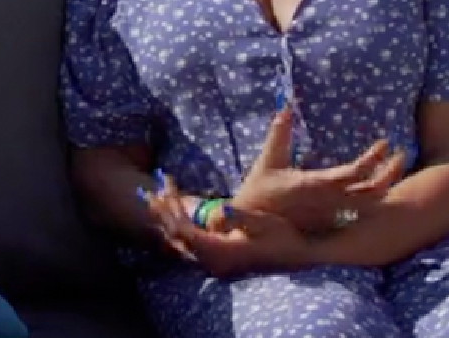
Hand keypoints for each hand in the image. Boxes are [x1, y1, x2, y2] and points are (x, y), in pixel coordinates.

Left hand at [148, 174, 316, 277]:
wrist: (299, 257)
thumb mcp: (263, 224)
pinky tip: (178, 213)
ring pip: (181, 242)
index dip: (170, 208)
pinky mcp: (219, 259)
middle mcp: (213, 261)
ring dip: (169, 219)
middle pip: (177, 236)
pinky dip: (180, 226)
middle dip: (163, 211)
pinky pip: (191, 244)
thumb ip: (239, 217)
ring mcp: (215, 262)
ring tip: (158, 197)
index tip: (165, 186)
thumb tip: (220, 209)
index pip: (184, 230)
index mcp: (220, 252)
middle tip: (150, 189)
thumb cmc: (283, 238)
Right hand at [231, 106, 405, 234]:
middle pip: (372, 191)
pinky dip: (373, 200)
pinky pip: (359, 212)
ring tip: (394, 169)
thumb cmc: (259, 191)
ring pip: (370, 203)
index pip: (354, 172)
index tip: (385, 143)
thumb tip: (286, 108)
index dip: (373, 158)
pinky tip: (378, 188)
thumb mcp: (268, 160)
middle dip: (390, 172)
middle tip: (400, 154)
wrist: (253, 227)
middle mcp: (329, 201)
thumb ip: (279, 134)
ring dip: (385, 186)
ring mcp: (332, 214)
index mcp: (316, 183)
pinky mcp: (331, 222)